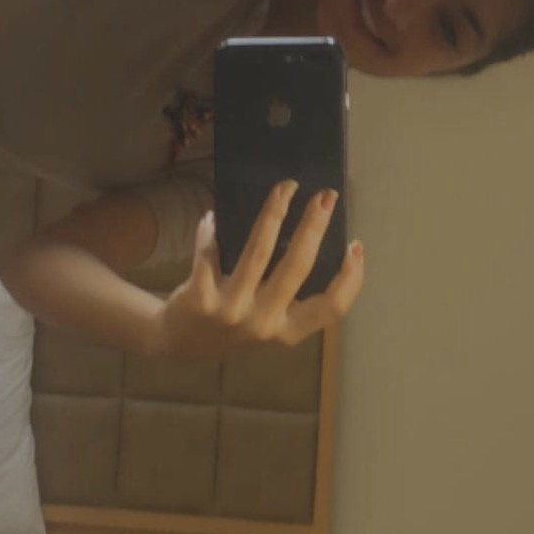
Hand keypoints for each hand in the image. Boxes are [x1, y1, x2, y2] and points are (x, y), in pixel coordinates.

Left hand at [153, 184, 364, 359]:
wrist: (177, 345)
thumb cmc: (232, 325)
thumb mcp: (267, 324)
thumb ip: (289, 297)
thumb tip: (310, 238)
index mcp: (286, 331)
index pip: (331, 307)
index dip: (351, 278)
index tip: (355, 245)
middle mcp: (262, 323)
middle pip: (297, 266)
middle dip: (314, 226)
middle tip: (325, 195)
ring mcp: (231, 311)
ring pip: (258, 252)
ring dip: (274, 213)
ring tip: (284, 188)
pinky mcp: (199, 298)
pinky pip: (209, 252)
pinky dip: (210, 230)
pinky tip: (214, 215)